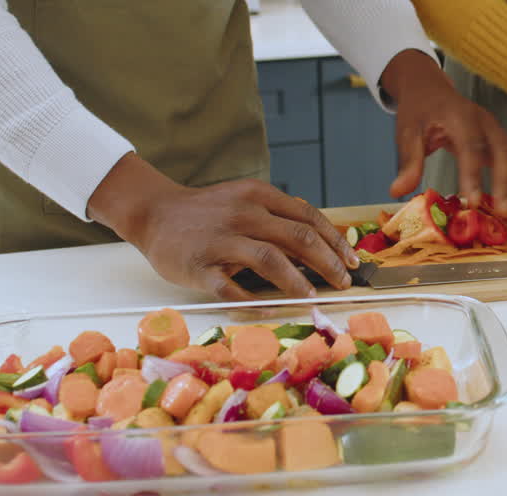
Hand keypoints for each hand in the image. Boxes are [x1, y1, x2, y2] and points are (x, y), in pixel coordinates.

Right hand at [88, 154, 357, 299]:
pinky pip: (231, 288)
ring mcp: (220, 241)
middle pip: (298, 239)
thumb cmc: (208, 212)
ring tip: (313, 296)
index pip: (308, 218)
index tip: (352, 260)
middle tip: (343, 281)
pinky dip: (254, 301)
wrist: (154, 213)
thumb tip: (322, 241)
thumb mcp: (246, 200)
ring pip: (270, 260)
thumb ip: (278, 216)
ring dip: (298, 281)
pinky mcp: (199, 267)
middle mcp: (243, 214)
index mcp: (258, 196)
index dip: (335, 241)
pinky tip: (271, 309)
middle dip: (328, 263)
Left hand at [381, 49, 506, 210]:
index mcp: (459, 117)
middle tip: (503, 211)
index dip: (474, 174)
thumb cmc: (418, 110)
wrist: (429, 88)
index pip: (470, 146)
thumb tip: (398, 191)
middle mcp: (484, 121)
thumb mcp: (407, 132)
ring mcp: (495, 129)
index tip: (473, 201)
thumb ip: (408, 161)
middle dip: (505, 181)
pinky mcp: (499, 138)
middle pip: (502, 149)